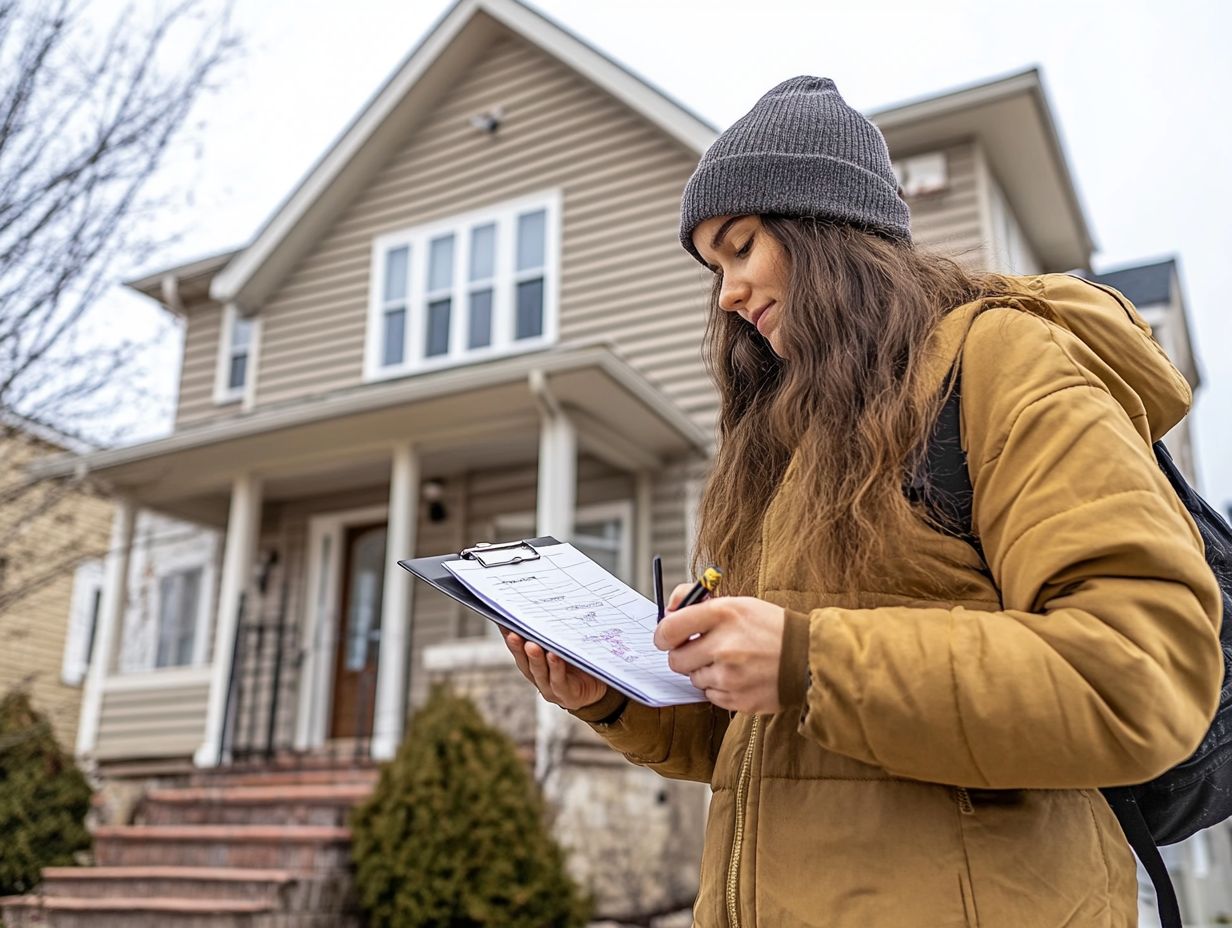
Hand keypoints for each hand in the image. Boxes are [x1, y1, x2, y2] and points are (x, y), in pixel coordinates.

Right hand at [502, 631, 608, 710]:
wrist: (600, 688)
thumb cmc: (580, 664)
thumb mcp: (565, 646)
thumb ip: (554, 634)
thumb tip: (545, 606)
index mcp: (534, 665)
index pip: (519, 650)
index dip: (510, 637)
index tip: (503, 622)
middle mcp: (539, 677)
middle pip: (525, 662)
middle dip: (518, 647)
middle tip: (514, 633)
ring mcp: (551, 689)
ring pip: (540, 673)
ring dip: (535, 658)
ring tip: (532, 645)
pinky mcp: (567, 695)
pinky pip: (559, 681)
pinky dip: (556, 669)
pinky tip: (554, 656)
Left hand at [655, 585, 785, 713]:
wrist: (808, 658)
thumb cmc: (770, 628)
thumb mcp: (738, 603)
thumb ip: (698, 601)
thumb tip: (668, 610)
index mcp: (723, 614)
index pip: (670, 628)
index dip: (662, 635)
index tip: (665, 637)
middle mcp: (724, 645)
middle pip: (676, 660)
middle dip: (683, 656)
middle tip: (698, 651)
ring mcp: (730, 676)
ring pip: (694, 679)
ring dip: (704, 672)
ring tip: (730, 662)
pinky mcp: (738, 699)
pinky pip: (711, 696)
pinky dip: (719, 688)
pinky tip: (739, 676)